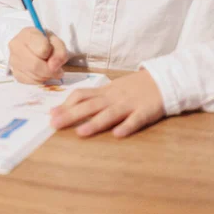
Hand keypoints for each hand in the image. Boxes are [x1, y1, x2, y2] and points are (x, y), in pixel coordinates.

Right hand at [9, 27, 67, 83]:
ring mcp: (13, 60)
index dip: (51, 53)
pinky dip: (40, 80)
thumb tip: (53, 67)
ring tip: (48, 68)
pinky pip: (31, 82)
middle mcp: (16, 46)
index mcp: (27, 34)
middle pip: (36, 65)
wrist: (34, 46)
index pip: (42, 49)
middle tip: (57, 69)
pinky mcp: (15, 73)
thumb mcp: (57, 42)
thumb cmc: (46, 42)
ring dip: (46, 76)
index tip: (52, 51)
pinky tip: (41, 72)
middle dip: (50, 70)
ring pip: (34, 75)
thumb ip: (60, 53)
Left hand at [50, 69, 164, 136]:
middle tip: (54, 124)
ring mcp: (129, 104)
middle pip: (90, 106)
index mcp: (105, 92)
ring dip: (95, 123)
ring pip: (110, 113)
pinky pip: (136, 120)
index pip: (82, 95)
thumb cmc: (133, 87)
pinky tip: (118, 134)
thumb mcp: (111, 89)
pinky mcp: (146, 111)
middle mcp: (114, 97)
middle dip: (71, 115)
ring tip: (81, 132)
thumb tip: (69, 106)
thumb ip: (93, 97)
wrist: (162, 79)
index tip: (51, 114)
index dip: (66, 104)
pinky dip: (127, 127)